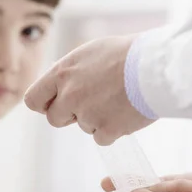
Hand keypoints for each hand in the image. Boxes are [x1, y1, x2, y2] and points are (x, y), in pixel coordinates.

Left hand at [24, 35, 151, 145]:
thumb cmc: (128, 54)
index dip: (43, 104)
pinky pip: (101, 138)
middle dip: (69, 115)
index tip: (55, 104)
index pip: (33, 99)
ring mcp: (87, 114)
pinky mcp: (106, 130)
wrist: (159, 66)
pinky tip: (126, 111)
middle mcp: (70, 95)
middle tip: (92, 103)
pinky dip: (113, 129)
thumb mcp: (90, 54)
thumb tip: (58, 89)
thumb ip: (70, 74)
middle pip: (54, 119)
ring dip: (96, 119)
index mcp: (62, 73)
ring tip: (118, 99)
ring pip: (83, 126)